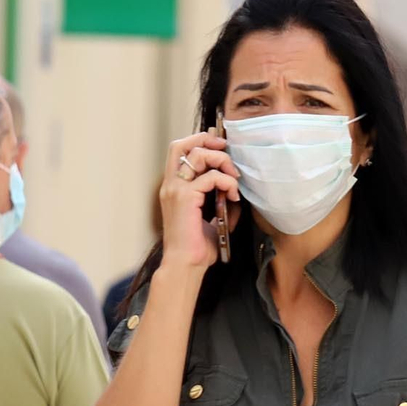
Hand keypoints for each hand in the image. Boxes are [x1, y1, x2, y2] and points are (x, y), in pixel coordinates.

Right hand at [159, 131, 241, 270]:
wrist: (185, 265)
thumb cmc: (196, 248)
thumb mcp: (211, 220)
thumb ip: (220, 203)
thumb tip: (235, 192)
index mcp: (173, 187)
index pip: (179, 151)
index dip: (199, 142)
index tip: (221, 148)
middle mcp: (171, 185)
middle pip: (182, 145)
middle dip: (207, 140)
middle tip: (227, 150)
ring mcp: (176, 190)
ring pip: (198, 155)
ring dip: (222, 161)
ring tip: (234, 178)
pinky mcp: (185, 198)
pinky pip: (211, 177)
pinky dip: (227, 182)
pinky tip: (233, 196)